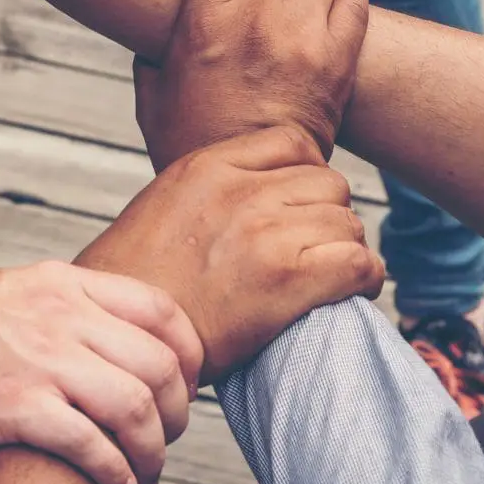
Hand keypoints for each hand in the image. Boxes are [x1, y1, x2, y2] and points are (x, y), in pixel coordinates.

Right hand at [0, 262, 202, 483]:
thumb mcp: (21, 291)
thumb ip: (74, 307)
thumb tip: (131, 343)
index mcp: (67, 283)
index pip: (161, 311)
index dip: (189, 355)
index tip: (187, 387)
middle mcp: (61, 315)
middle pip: (158, 366)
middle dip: (177, 414)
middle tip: (168, 440)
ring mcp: (39, 360)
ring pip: (134, 407)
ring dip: (154, 451)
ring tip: (148, 474)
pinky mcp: (14, 406)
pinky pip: (90, 444)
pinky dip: (117, 472)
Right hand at [79, 127, 383, 381]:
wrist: (118, 339)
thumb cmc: (135, 288)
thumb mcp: (161, 207)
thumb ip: (210, 189)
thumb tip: (258, 195)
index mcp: (206, 166)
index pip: (293, 144)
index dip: (306, 177)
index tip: (299, 209)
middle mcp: (240, 191)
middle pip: (329, 184)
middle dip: (329, 216)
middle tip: (315, 251)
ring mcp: (266, 232)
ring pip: (348, 223)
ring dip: (345, 250)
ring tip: (327, 277)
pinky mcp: (287, 279)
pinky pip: (358, 263)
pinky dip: (365, 279)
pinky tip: (351, 292)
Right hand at [136, 0, 368, 168]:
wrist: (251, 192)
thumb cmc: (193, 144)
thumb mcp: (153, 93)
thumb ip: (151, 49)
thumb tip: (147, 23)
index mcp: (204, 23)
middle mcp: (255, 22)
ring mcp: (302, 40)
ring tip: (290, 2)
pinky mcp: (338, 59)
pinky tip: (324, 9)